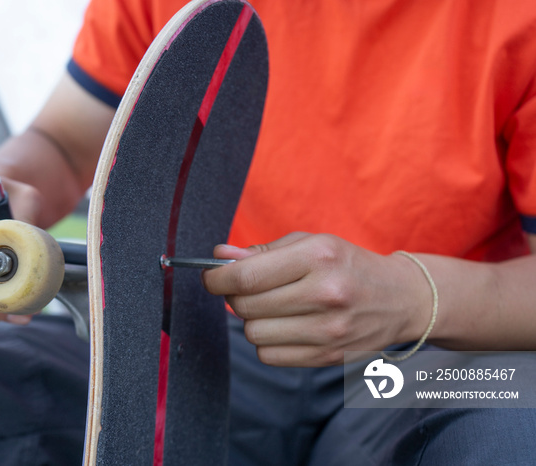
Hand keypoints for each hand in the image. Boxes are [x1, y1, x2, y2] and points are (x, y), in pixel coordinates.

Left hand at [202, 233, 431, 366]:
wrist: (402, 299)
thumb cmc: (347, 265)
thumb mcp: (310, 243)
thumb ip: (262, 251)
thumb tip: (219, 257)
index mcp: (318, 256)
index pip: (246, 276)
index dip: (217, 278)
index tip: (212, 277)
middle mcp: (324, 293)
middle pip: (245, 306)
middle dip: (235, 297)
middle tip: (247, 288)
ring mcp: (328, 329)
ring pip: (253, 333)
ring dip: (253, 320)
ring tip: (273, 307)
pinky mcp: (328, 356)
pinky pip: (269, 356)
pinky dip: (267, 342)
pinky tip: (285, 326)